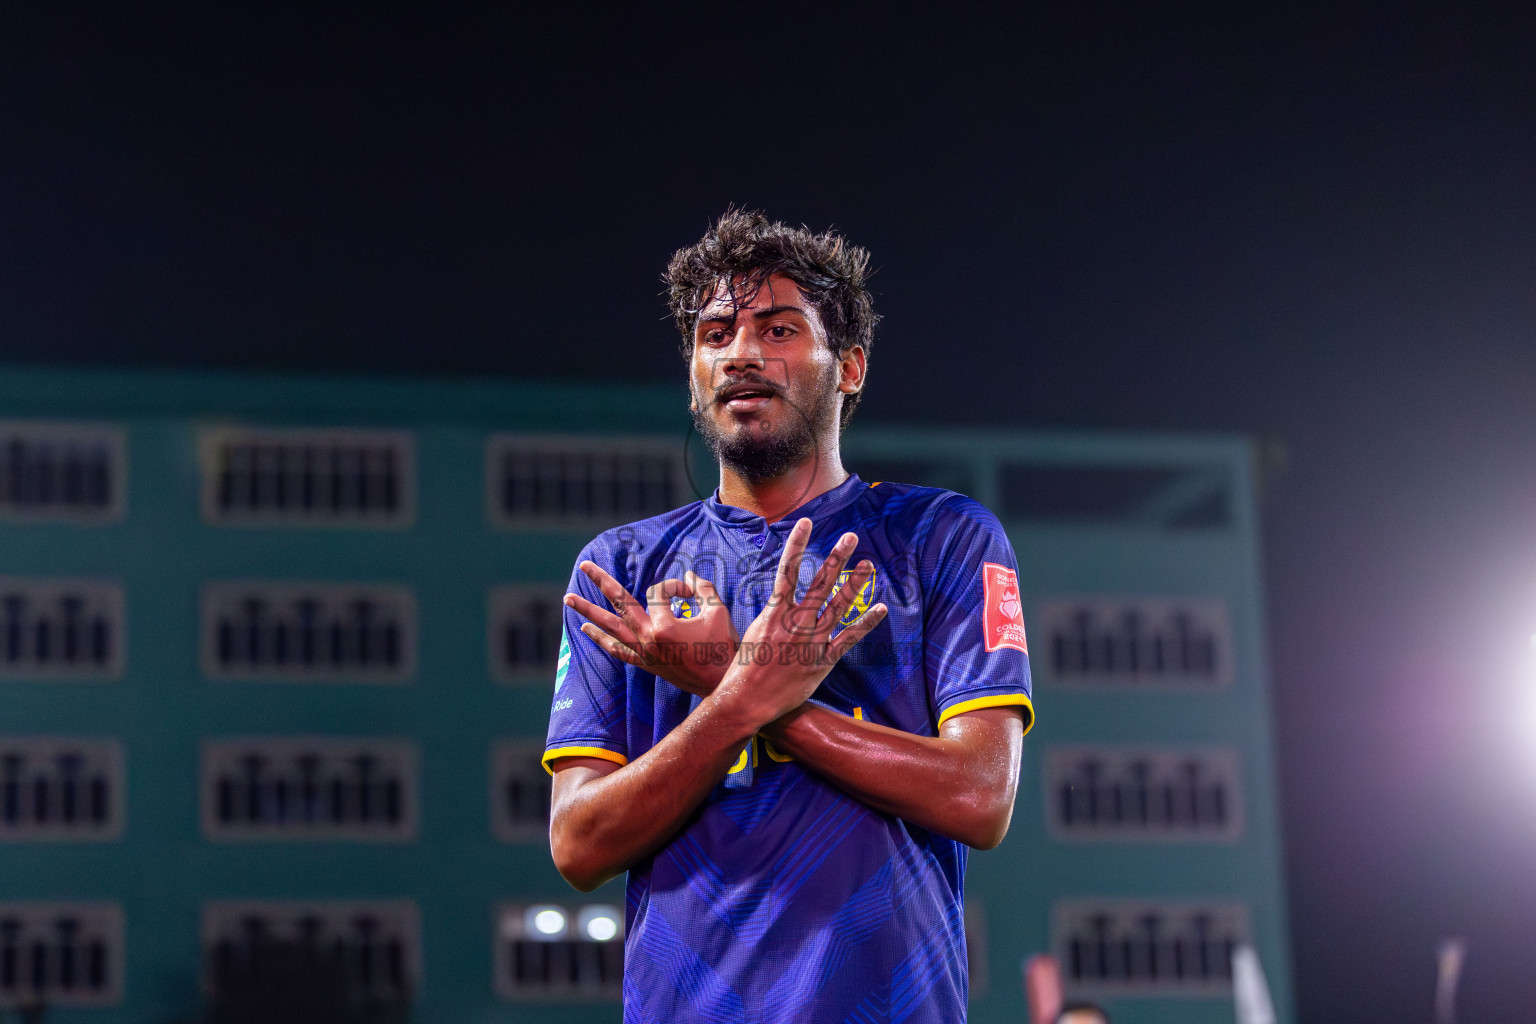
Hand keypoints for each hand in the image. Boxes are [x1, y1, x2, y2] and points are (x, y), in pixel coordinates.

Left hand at [564, 562, 738, 696]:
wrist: (721, 683)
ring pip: (609, 627)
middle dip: (601, 582)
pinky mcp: (645, 664)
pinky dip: (601, 639)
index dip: (675, 586)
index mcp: (664, 627)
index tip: (691, 592)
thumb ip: (703, 589)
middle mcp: (648, 640)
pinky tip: (586, 630)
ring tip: (568, 599)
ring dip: (588, 612)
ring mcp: (643, 654)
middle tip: (584, 565)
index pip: (659, 592)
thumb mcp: (717, 612)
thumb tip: (690, 576)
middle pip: (618, 603)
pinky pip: (616, 650)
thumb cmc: (722, 647)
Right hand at [714, 518, 887, 725]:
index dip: (797, 543)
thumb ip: (771, 614)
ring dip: (855, 584)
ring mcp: (811, 641)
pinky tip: (880, 609)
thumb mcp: (753, 632)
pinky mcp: (823, 661)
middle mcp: (796, 622)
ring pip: (838, 606)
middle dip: (836, 558)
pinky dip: (865, 623)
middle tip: (850, 538)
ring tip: (869, 565)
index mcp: (775, 612)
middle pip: (820, 583)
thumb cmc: (746, 667)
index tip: (807, 522)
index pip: (787, 570)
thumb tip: (778, 601)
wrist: (748, 700)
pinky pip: (849, 638)